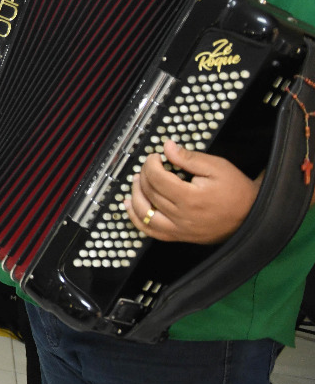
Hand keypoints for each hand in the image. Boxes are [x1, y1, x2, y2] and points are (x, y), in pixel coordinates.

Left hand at [126, 140, 259, 244]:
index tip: (155, 157)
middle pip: (149, 193)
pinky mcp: (180, 236)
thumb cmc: (236, 190)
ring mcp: (180, 229)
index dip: (151, 164)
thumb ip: (189, 158)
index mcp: (190, 198)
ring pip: (145, 213)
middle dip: (144, 176)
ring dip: (135, 196)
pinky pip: (151, 231)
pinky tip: (130, 206)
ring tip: (136, 182)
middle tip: (148, 166)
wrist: (252, 215)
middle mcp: (182, 216)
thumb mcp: (217, 167)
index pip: (157, 179)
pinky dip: (137, 219)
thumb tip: (168, 147)